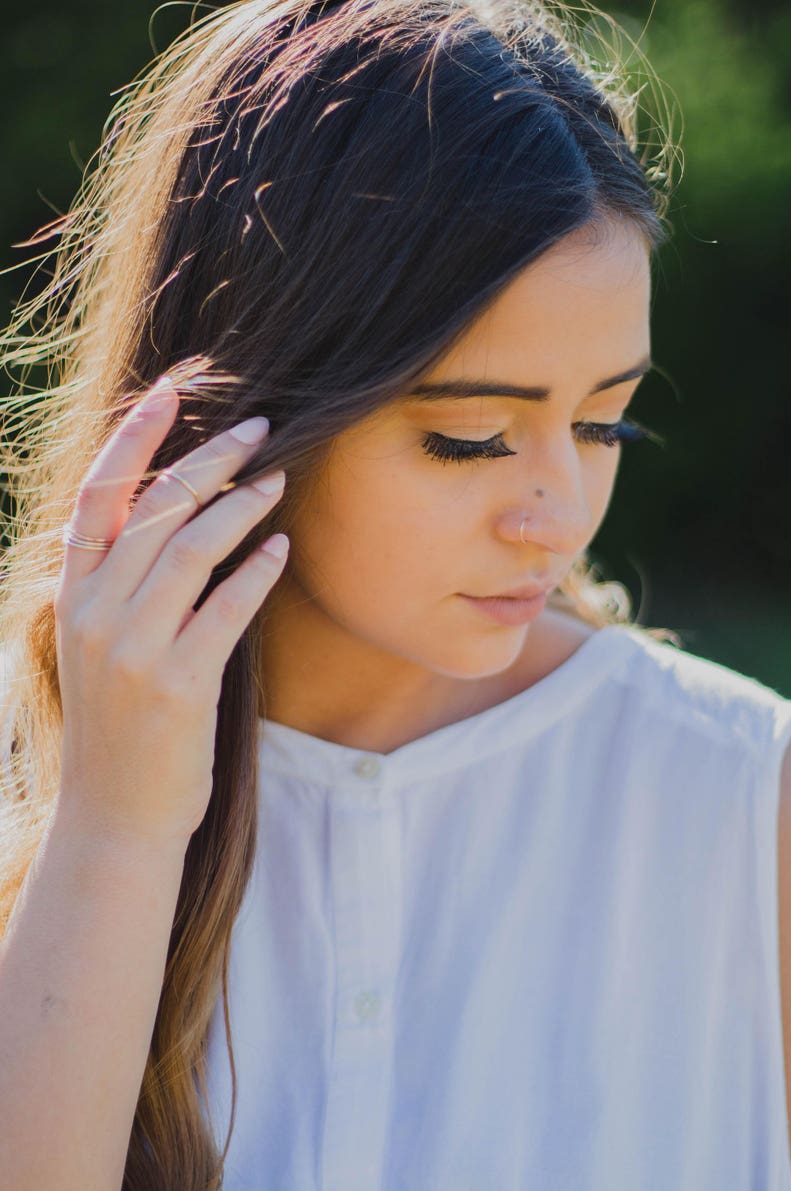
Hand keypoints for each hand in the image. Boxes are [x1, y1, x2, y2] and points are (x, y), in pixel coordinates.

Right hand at [52, 375, 288, 847]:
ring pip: (191, 547)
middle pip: (156, 507)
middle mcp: (94, 611)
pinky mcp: (177, 683)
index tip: (173, 387)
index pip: (98, 492)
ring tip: (278, 477)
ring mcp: (132, 648)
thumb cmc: (121, 723)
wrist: (116, 814)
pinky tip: (281, 547)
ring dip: (242, 504)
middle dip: (210, 458)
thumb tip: (182, 510)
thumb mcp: (102, 643)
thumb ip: (126, 580)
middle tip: (259, 426)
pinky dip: (257, 571)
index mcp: (73, 593)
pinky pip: (225, 608)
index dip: (134, 433)